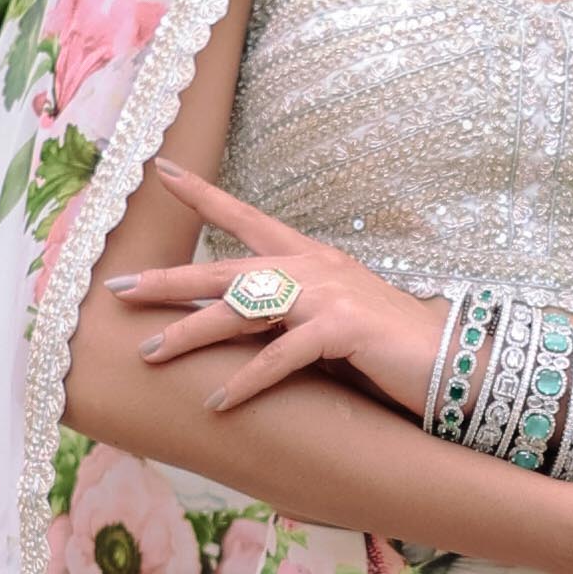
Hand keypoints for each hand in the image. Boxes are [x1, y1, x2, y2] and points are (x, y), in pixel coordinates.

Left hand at [102, 174, 439, 420]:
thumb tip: (241, 331)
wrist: (454, 362)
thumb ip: (290, 318)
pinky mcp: (343, 329)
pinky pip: (280, 356)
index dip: (203, 196)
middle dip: (168, 279)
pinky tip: (218, 401)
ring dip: (192, 333)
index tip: (160, 172)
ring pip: (242, 310)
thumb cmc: (389, 349)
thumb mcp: (331, 324)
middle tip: (118, 289)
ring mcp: (329, 295)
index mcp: (311, 259)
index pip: (247, 219)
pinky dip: (247, 381)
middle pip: (225, 269)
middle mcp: (314, 268)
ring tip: (151, 353)